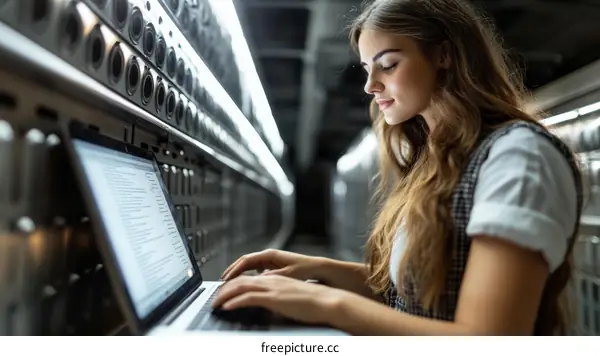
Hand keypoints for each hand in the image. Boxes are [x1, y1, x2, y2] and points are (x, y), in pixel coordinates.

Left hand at [212, 275, 344, 325]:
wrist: (326, 301)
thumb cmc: (313, 302)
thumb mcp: (290, 297)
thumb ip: (277, 298)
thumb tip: (269, 305)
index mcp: (274, 279)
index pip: (247, 279)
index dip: (232, 285)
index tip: (223, 293)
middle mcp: (271, 280)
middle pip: (240, 281)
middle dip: (224, 289)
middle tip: (214, 298)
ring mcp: (272, 287)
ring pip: (241, 287)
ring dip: (225, 295)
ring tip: (215, 303)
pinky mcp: (274, 297)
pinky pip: (248, 297)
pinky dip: (235, 301)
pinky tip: (227, 307)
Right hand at [220, 249, 326, 281]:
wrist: (319, 268)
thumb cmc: (305, 269)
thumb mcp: (287, 275)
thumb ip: (270, 276)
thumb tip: (255, 280)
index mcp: (270, 255)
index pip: (246, 261)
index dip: (234, 270)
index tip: (225, 279)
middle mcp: (269, 255)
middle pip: (245, 262)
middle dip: (233, 271)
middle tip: (223, 281)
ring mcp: (271, 260)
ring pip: (250, 266)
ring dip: (240, 273)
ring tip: (230, 283)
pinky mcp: (274, 266)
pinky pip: (256, 270)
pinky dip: (248, 275)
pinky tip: (246, 283)